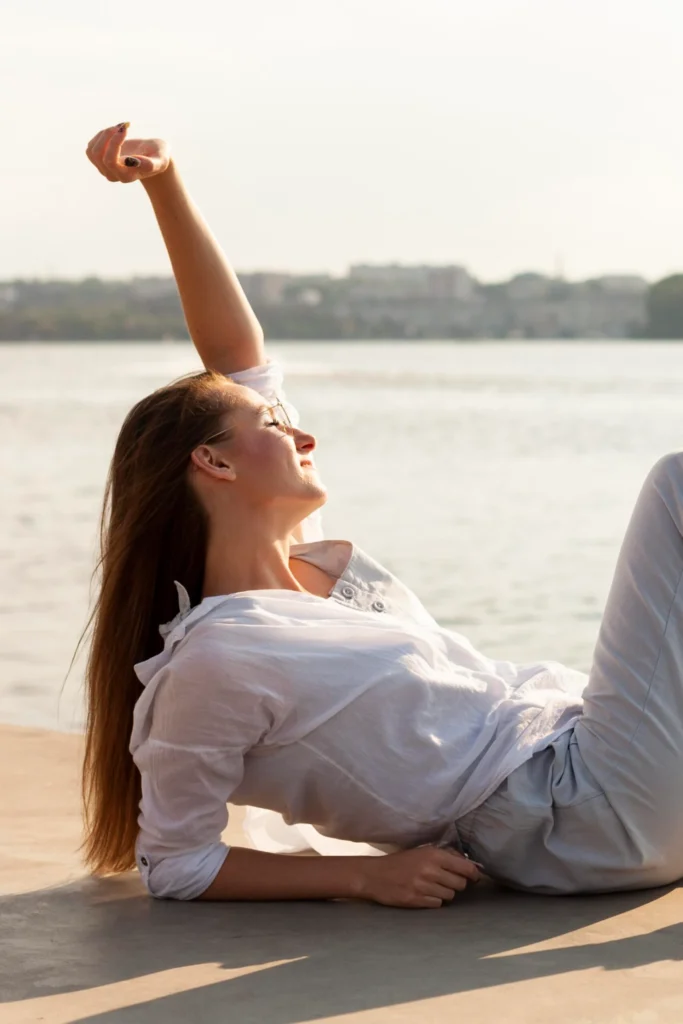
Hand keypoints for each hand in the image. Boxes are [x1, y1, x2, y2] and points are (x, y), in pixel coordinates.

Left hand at [85, 122, 170, 183]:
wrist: (152, 156)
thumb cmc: (158, 156)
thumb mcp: (160, 160)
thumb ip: (151, 164)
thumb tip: (134, 161)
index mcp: (127, 176)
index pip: (111, 161)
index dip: (114, 143)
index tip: (126, 129)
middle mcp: (113, 175)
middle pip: (98, 155)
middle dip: (108, 135)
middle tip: (124, 125)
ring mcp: (104, 169)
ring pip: (92, 151)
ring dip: (104, 134)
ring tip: (120, 128)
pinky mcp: (99, 160)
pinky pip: (91, 147)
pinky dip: (101, 135)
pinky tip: (115, 131)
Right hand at [355, 846, 481, 908]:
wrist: (374, 875)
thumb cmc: (400, 862)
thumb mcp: (421, 851)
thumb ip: (444, 856)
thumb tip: (468, 863)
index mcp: (433, 855)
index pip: (465, 867)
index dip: (474, 874)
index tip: (475, 877)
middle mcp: (430, 870)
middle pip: (460, 884)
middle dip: (457, 884)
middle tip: (447, 881)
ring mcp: (423, 887)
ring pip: (450, 896)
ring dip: (445, 893)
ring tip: (432, 886)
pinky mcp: (417, 901)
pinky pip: (437, 904)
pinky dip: (434, 901)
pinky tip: (424, 894)